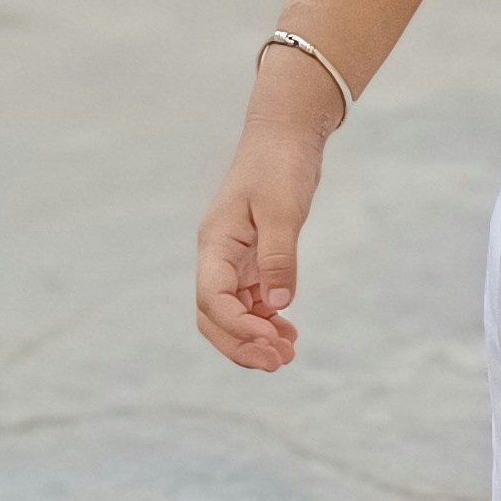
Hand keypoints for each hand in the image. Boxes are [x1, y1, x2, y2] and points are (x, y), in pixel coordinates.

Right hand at [196, 124, 322, 370]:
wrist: (285, 136)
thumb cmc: (280, 165)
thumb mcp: (283, 209)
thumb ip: (280, 256)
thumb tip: (279, 303)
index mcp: (215, 243)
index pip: (211, 298)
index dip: (237, 326)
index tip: (271, 338)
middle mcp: (218, 257)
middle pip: (213, 317)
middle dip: (241, 345)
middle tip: (279, 364)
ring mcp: (234, 261)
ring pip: (232, 314)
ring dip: (256, 339)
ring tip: (288, 355)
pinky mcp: (253, 260)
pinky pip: (252, 302)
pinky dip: (268, 321)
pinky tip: (289, 333)